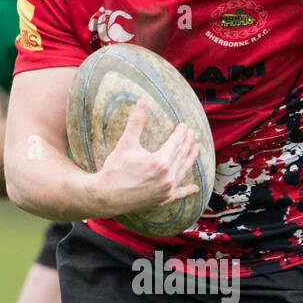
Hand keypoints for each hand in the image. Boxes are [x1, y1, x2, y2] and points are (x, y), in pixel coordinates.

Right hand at [95, 100, 199, 216]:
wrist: (106, 196)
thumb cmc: (115, 170)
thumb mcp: (126, 144)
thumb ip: (137, 122)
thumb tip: (142, 102)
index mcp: (160, 162)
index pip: (175, 143)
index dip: (181, 133)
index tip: (183, 125)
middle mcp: (167, 177)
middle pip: (181, 155)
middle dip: (187, 143)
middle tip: (192, 133)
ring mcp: (166, 190)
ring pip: (183, 171)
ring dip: (190, 159)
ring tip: (197, 149)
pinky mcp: (162, 200)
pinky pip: (178, 194)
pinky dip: (187, 191)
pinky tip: (195, 188)